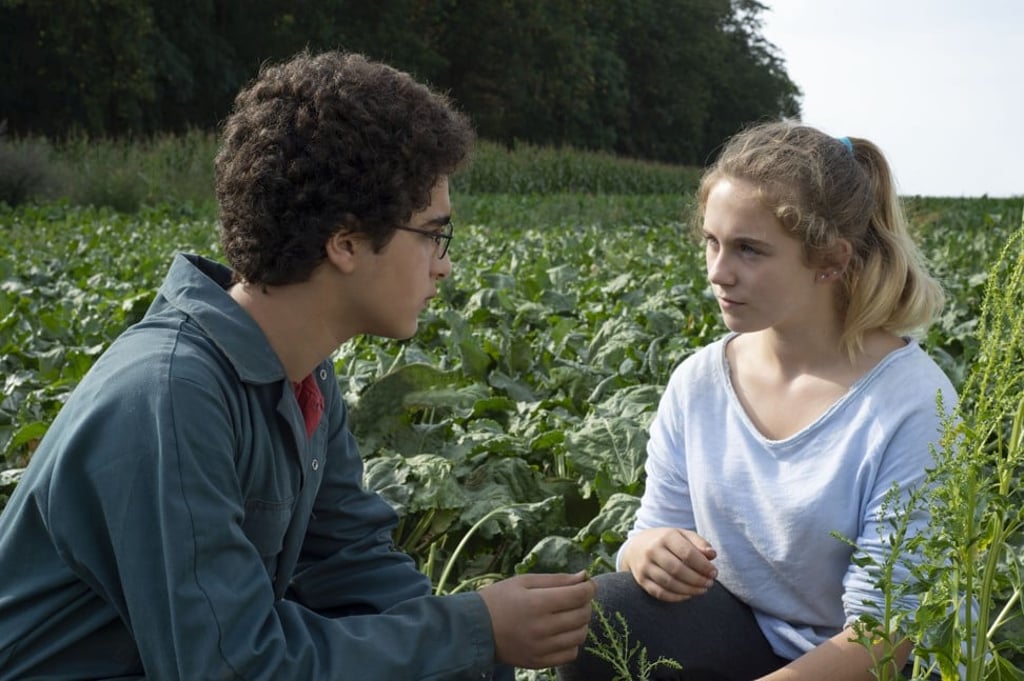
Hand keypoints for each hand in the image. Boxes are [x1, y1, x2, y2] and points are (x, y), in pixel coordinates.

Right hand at [478, 571, 596, 668]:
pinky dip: (571, 642)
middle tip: (575, 597)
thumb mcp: (523, 581)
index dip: (589, 587)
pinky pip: (570, 654)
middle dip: (585, 603)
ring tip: (568, 615)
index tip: (587, 584)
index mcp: (537, 603)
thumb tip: (584, 577)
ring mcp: (541, 648)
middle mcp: (542, 628)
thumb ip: (556, 580)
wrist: (475, 630)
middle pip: (582, 615)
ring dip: (580, 623)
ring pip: (579, 636)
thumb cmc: (498, 600)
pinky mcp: (539, 662)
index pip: (579, 596)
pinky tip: (560, 633)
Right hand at [619, 527, 716, 601]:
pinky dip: (676, 597)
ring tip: (702, 590)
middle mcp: (652, 550)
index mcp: (666, 536)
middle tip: (709, 583)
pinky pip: (660, 593)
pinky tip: (688, 595)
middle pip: (678, 569)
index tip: (714, 573)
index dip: (703, 566)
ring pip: (669, 583)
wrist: (636, 546)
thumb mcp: (682, 535)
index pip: (687, 553)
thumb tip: (712, 555)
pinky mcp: (641, 580)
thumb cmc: (665, 541)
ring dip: (689, 590)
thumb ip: (699, 543)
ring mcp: (645, 566)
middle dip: (697, 579)